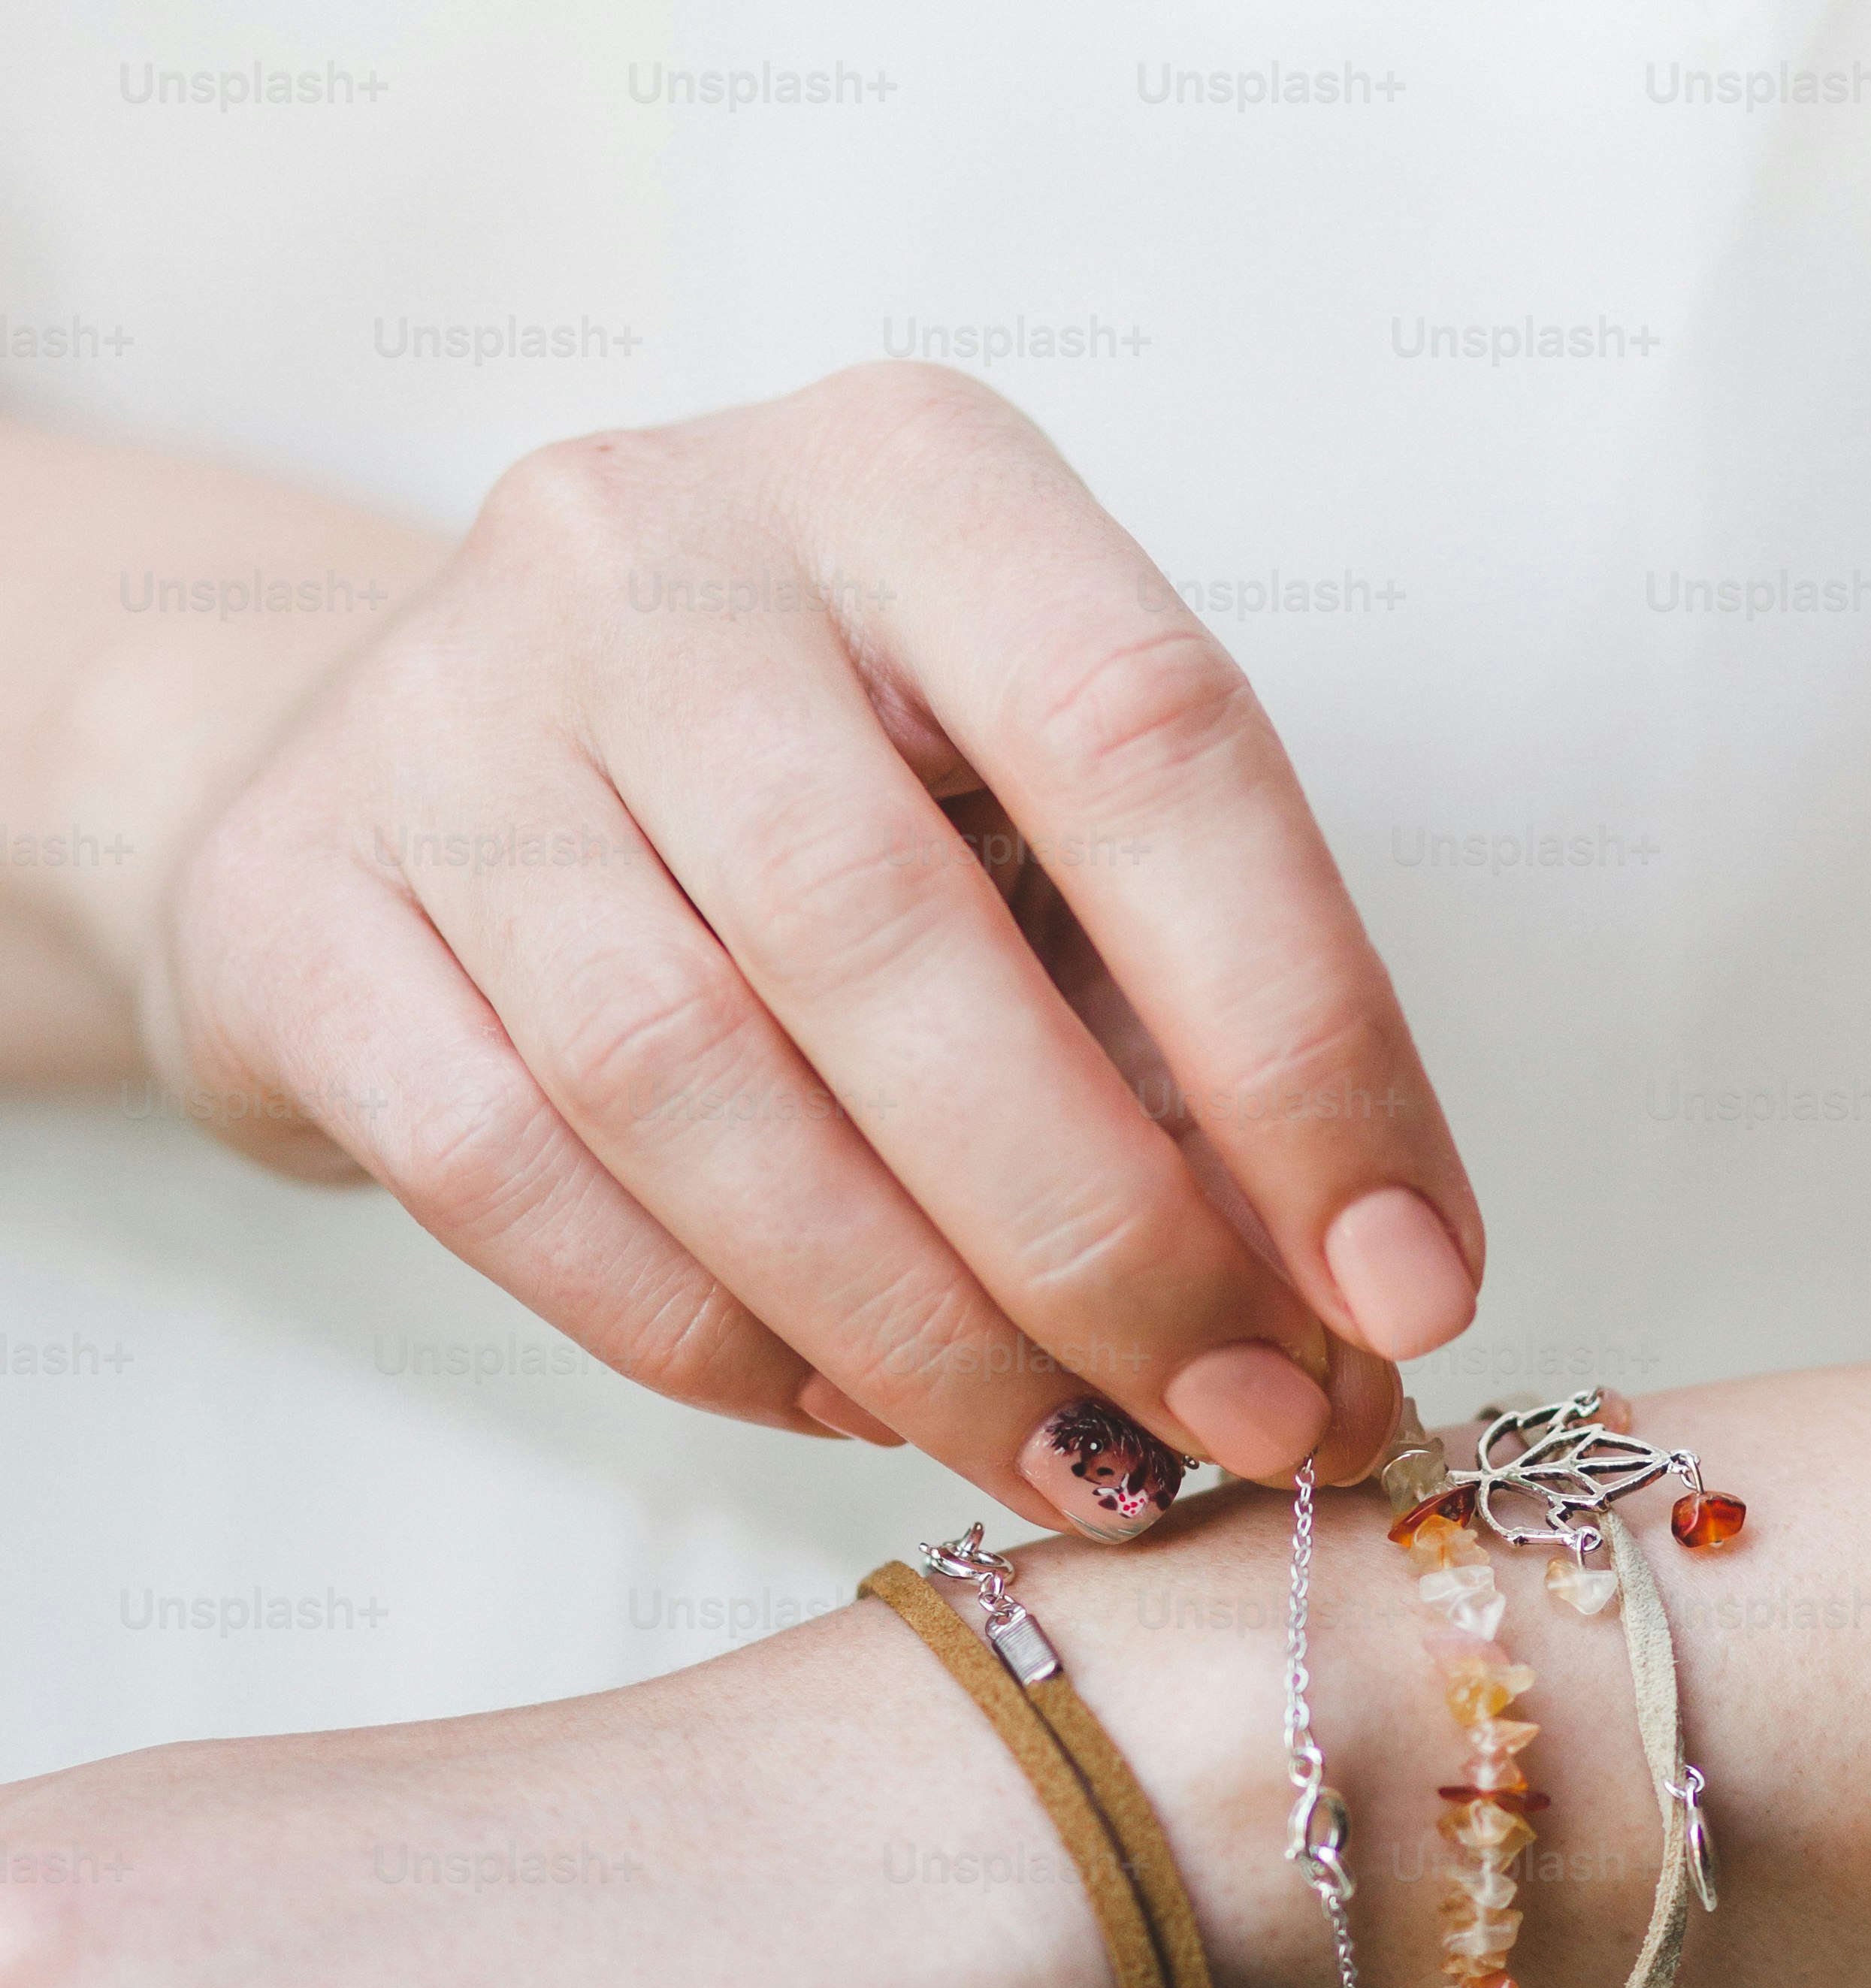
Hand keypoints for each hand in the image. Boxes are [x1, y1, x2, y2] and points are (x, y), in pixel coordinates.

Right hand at [127, 368, 1478, 1525]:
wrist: (398, 773)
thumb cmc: (798, 821)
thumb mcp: (1017, 836)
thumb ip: (1184, 1039)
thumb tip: (1353, 1330)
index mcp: (908, 481)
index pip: (1148, 735)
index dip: (1302, 1040)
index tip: (1407, 1286)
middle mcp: (658, 553)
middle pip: (895, 941)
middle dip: (1105, 1240)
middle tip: (1240, 1427)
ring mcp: (444, 721)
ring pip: (692, 1086)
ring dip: (918, 1330)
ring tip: (1071, 1459)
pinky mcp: (298, 908)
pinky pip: (514, 1183)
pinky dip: (709, 1343)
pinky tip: (843, 1410)